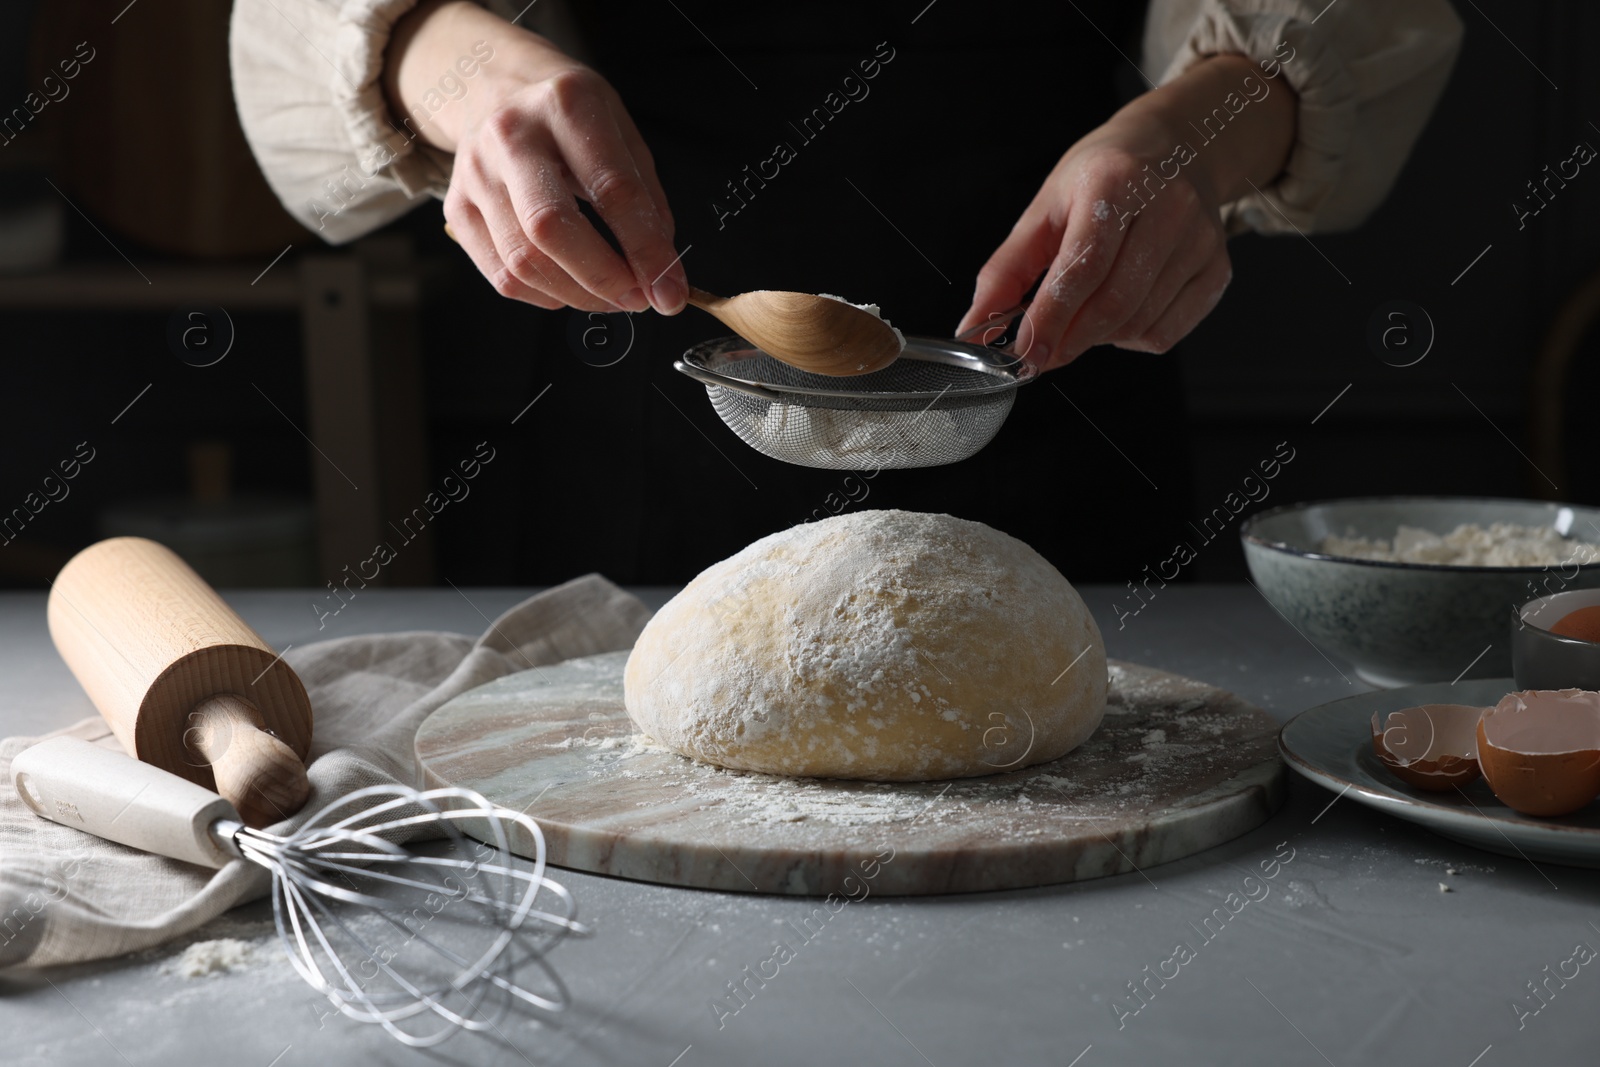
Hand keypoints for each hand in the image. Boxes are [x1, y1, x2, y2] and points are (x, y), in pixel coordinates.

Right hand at [385, 2, 684, 313]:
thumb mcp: (621, 132)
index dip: (646, 249)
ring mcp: (475, 173)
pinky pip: (502, 275)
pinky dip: (545, 295)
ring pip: (523, 261)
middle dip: (604, 279)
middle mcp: (511, 135)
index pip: (612, 189)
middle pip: (551, 227)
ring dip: (578, 295)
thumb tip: (661, 272)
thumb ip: (646, 200)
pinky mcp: (457, 208)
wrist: (493, 88)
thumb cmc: (569, 118)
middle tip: (638, 299)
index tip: (670, 290)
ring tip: (611, 296)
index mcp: (567, 104)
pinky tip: (571, 287)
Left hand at [957, 55, 1294, 370]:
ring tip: (1081, 315)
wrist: (1176, 147)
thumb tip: (974, 325)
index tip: (1026, 352)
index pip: (1084, 265)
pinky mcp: (1217, 268)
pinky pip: (1166, 332)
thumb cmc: (1105, 175)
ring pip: (1138, 322)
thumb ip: (1007, 269)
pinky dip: (1130, 337)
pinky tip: (1118, 312)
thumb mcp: (1047, 206)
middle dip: (1070, 339)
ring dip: (1097, 337)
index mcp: (1116, 182)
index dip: (1051, 317)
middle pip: (1114, 302)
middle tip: (1042, 352)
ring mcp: (1200, 240)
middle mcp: (1168, 207)